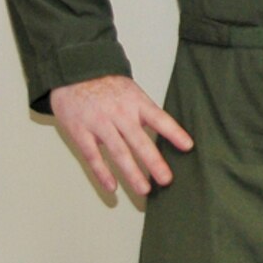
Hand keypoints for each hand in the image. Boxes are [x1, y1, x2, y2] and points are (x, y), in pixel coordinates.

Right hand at [49, 75, 194, 198]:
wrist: (73, 73)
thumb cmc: (107, 85)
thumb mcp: (132, 91)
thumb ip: (145, 112)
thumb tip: (168, 132)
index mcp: (136, 102)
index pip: (159, 118)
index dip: (174, 132)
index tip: (188, 146)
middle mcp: (119, 114)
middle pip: (139, 140)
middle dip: (154, 162)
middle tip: (166, 179)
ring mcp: (99, 123)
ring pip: (118, 152)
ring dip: (131, 172)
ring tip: (144, 189)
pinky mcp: (80, 132)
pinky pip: (92, 156)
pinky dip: (102, 173)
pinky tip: (111, 187)